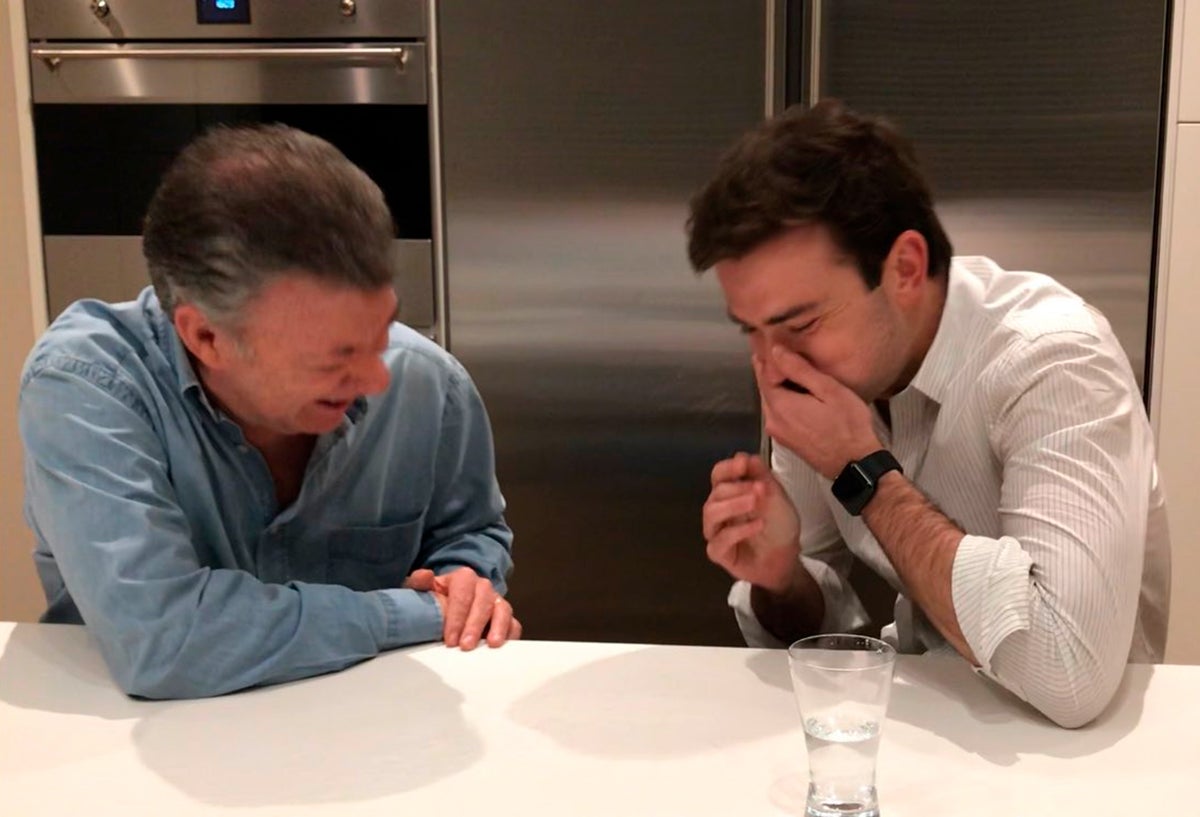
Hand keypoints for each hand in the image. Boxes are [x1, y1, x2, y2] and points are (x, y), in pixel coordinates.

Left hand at [405, 567, 521, 648]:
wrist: (447, 605)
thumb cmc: (435, 601)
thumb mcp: (423, 591)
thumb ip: (419, 583)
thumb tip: (425, 576)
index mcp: (463, 578)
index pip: (463, 592)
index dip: (457, 615)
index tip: (449, 638)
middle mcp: (482, 587)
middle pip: (484, 601)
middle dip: (475, 625)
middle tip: (465, 646)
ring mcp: (496, 601)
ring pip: (502, 610)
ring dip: (498, 627)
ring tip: (491, 645)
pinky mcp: (505, 617)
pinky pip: (513, 624)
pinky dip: (510, 635)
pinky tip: (501, 648)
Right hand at [702, 452, 801, 592]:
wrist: (787, 559)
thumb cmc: (779, 526)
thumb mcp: (777, 496)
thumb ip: (761, 477)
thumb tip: (745, 456)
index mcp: (731, 493)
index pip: (718, 475)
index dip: (728, 468)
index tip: (743, 464)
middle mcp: (719, 510)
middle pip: (716, 492)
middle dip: (737, 487)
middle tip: (759, 489)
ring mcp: (716, 531)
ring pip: (710, 513)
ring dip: (733, 505)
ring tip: (755, 503)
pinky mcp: (719, 553)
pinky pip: (719, 541)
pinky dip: (738, 531)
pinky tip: (758, 526)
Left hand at [754, 346, 881, 479]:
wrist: (856, 464)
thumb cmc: (849, 428)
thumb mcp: (828, 390)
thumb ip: (799, 369)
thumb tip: (777, 352)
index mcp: (781, 406)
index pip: (762, 374)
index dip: (765, 358)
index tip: (767, 344)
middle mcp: (774, 421)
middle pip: (766, 389)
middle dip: (772, 372)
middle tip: (782, 354)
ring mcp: (780, 434)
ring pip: (773, 402)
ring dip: (780, 387)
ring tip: (795, 373)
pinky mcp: (788, 441)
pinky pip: (780, 415)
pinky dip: (786, 402)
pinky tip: (802, 397)